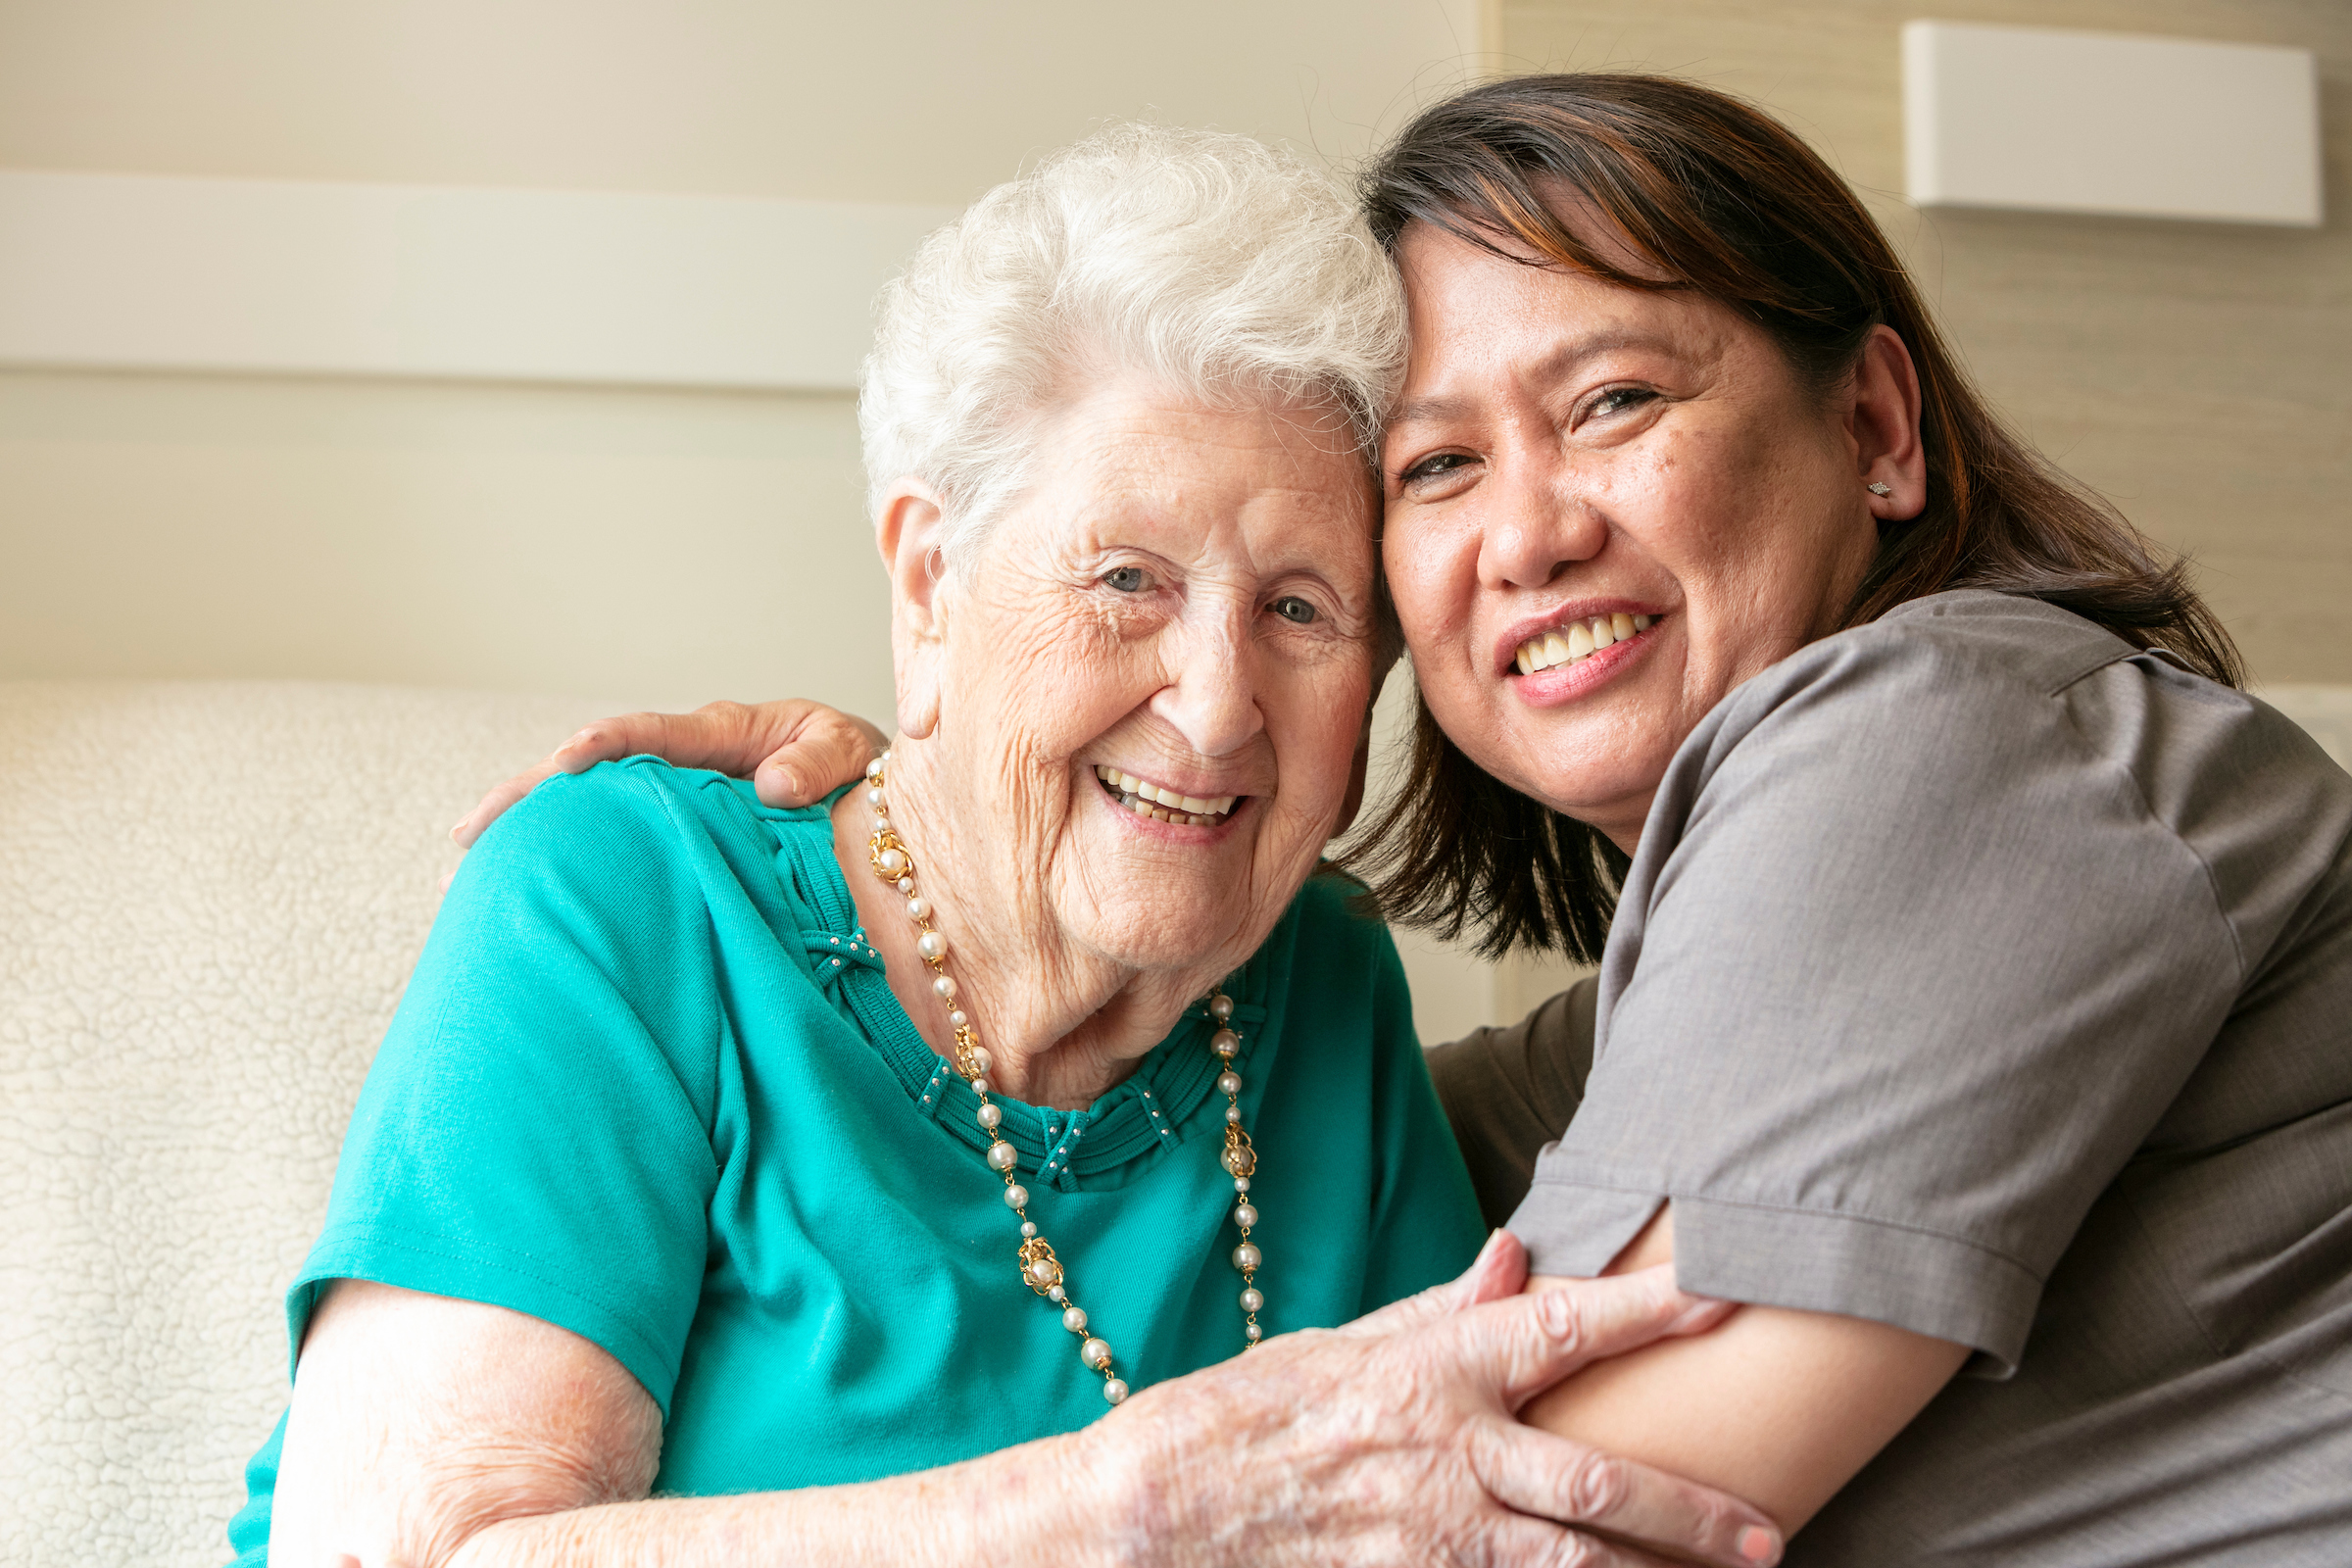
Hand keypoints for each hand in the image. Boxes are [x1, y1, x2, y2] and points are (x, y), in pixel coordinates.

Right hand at [450, 700, 885, 850]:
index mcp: (722, 736)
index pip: (651, 734)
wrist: (880, 814)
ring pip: (592, 815)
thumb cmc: (862, 773)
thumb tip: (771, 787)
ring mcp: (673, 807)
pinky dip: (573, 868)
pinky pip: (617, 851)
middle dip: (532, 795)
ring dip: (533, 836)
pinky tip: (525, 899)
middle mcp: (684, 768)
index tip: (569, 762)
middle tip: (471, 832)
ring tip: (469, 873)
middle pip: (592, 773)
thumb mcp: (851, 752)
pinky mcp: (675, 844)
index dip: (606, 744)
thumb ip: (819, 761)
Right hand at [1088, 1231, 1779, 1567]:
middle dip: (1691, 1509)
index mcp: (1429, 1370)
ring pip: (1571, 1565)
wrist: (1158, 1513)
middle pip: (1595, 1481)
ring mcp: (1429, 1535)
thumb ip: (1442, 1309)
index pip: (1558, 1328)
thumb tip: (1515, 1254)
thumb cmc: (1245, 1414)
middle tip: (1767, 1532)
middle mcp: (1443, 1453)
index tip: (1721, 1297)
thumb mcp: (1341, 1343)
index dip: (1645, 1312)